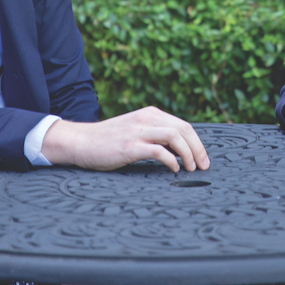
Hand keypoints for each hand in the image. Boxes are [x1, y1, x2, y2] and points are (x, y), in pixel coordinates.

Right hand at [41, 106, 209, 172]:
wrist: (81, 142)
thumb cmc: (109, 141)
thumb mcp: (136, 130)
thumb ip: (155, 135)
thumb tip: (180, 151)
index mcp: (150, 114)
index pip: (184, 125)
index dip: (197, 142)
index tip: (203, 159)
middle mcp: (147, 118)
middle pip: (184, 129)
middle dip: (198, 149)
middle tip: (203, 166)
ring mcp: (138, 131)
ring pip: (175, 137)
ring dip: (188, 154)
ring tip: (191, 169)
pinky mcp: (130, 146)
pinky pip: (159, 151)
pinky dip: (171, 161)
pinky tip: (173, 170)